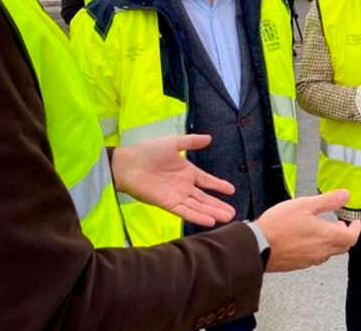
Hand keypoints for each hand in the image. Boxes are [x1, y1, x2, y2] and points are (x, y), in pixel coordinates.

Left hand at [111, 134, 236, 226]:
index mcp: (187, 172)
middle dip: (219, 205)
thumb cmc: (148, 151)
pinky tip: (210, 221)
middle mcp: (184, 186)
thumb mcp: (173, 143)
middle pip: (205, 198)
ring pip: (198, 207)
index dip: (219, 186)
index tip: (232, 190)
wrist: (127, 164)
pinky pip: (186, 212)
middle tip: (233, 213)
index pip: (207, 181)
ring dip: (212, 213)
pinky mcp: (167, 204)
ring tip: (227, 218)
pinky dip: (197, 217)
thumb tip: (209, 138)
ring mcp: (176, 196)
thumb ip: (192, 142)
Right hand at [253, 190, 360, 271]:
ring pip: (329, 253)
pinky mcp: (298, 264)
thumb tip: (345, 195)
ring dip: (332, 241)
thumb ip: (328, 200)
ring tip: (325, 230)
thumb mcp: (305, 204)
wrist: (256, 246)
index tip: (355, 222)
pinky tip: (308, 239)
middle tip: (342, 225)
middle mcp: (321, 251)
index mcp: (326, 236)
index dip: (357, 229)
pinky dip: (318, 248)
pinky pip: (315, 257)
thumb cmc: (278, 226)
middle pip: (342, 247)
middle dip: (345, 235)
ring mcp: (309, 260)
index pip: (352, 237)